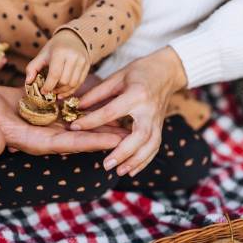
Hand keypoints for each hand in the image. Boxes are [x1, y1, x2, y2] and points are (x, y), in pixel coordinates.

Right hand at [0, 77, 123, 155]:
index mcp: (34, 142)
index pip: (68, 144)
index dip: (91, 143)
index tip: (115, 141)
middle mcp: (46, 136)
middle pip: (81, 137)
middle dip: (106, 135)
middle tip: (133, 133)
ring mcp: (48, 124)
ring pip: (81, 125)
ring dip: (102, 123)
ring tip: (126, 120)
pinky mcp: (48, 111)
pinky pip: (72, 112)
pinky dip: (89, 110)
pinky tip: (105, 106)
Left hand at [25, 30, 89, 97]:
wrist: (73, 38)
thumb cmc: (54, 48)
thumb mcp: (42, 55)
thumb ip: (32, 68)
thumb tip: (28, 82)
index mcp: (60, 52)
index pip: (55, 74)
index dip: (48, 86)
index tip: (43, 91)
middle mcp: (73, 56)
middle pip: (64, 81)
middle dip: (56, 89)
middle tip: (50, 90)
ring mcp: (82, 61)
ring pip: (73, 84)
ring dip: (63, 91)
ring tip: (56, 91)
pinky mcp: (87, 66)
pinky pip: (79, 83)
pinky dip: (71, 90)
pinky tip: (64, 91)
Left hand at [71, 47, 187, 176]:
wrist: (167, 70)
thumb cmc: (139, 71)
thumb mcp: (117, 77)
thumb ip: (97, 93)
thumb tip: (76, 106)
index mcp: (136, 94)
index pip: (111, 112)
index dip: (92, 120)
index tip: (74, 126)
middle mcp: (149, 110)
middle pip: (138, 136)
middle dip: (122, 152)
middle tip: (106, 165)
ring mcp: (157, 120)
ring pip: (150, 145)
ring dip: (135, 161)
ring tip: (119, 172)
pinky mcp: (160, 127)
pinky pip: (155, 147)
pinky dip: (144, 161)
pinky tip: (131, 170)